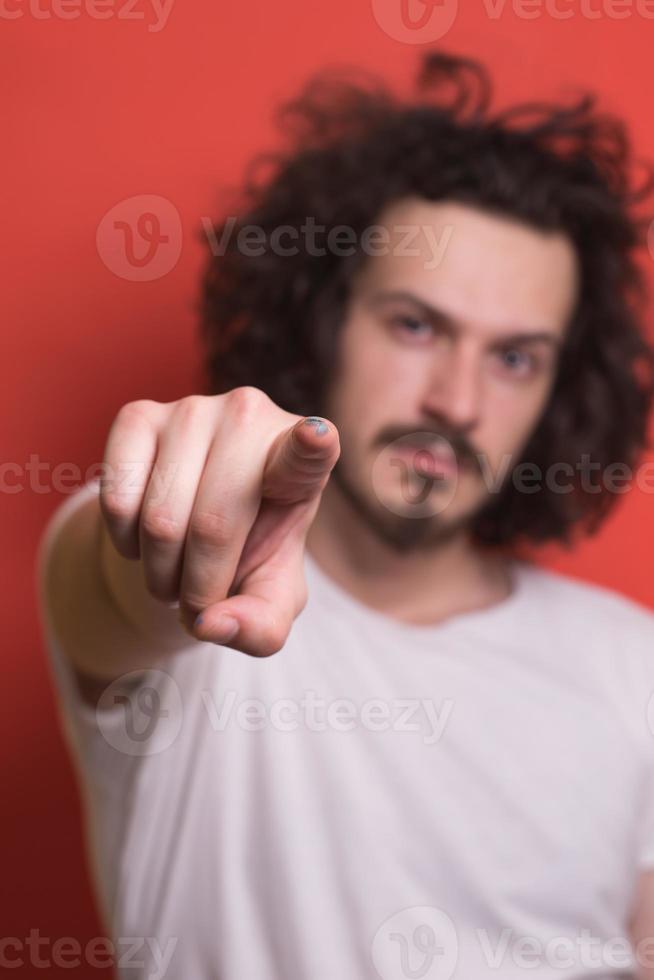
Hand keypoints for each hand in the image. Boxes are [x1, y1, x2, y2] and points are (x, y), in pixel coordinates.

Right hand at [99, 387, 339, 655]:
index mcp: (302, 464)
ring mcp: (193, 410)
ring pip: (160, 518)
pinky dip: (125, 541)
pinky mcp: (139, 415)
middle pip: (213, 525)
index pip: (308, 454)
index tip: (318, 437)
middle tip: (198, 599)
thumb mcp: (268, 598)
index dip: (312, 446)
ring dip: (159, 572)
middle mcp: (251, 420)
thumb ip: (259, 626)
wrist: (194, 524)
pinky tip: (144, 538)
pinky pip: (117, 498)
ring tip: (174, 572)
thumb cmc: (248, 555)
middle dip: (197, 586)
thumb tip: (211, 623)